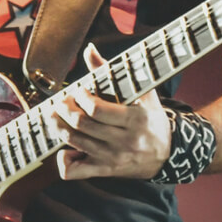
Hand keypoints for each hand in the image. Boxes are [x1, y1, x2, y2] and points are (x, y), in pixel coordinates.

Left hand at [53, 44, 172, 181]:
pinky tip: (66, 148)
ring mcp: (113, 158)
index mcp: (135, 119)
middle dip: (65, 109)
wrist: (167, 153)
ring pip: (75, 143)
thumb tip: (89, 50)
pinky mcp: (104, 171)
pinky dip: (63, 161)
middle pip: (82, 125)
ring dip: (58, 127)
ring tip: (55, 116)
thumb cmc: (151, 117)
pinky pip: (75, 172)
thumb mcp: (141, 92)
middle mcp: (124, 141)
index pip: (97, 109)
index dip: (81, 98)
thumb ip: (111, 70)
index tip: (79, 91)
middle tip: (60, 102)